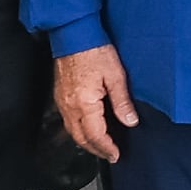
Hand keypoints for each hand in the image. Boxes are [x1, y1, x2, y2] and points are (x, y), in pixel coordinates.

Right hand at [54, 43, 138, 160]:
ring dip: (86, 142)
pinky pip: (67, 121)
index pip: (96, 135)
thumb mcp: (116, 75)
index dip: (107, 148)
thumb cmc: (94, 50)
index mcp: (84, 104)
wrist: (74, 34)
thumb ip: (122, 101)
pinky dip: (78, 130)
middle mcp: (69, 106)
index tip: (116, 154)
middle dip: (96, 150)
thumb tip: (130, 121)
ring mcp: (62, 102)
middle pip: (81, 138)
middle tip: (110, 155)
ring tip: (100, 145)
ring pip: (72, 131)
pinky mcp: (60, 95)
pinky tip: (87, 128)